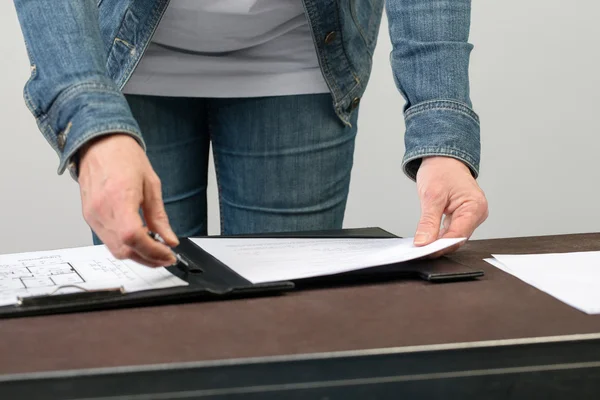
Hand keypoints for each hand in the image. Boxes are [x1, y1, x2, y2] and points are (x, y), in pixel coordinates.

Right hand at [77, 134, 177, 266]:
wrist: (99, 143)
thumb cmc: (124, 156)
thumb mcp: (152, 184)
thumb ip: (159, 217)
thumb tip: (169, 239)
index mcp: (119, 197)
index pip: (133, 237)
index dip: (152, 251)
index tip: (167, 254)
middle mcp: (101, 210)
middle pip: (124, 249)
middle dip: (148, 258)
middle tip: (165, 256)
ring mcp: (92, 215)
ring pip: (115, 249)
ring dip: (137, 254)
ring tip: (155, 248)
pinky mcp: (89, 217)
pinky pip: (107, 240)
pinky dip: (125, 245)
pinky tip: (139, 239)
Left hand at [413, 156, 488, 255]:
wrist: (443, 158)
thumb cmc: (441, 169)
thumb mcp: (431, 195)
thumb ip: (428, 222)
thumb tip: (423, 242)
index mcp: (475, 206)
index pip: (458, 235)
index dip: (440, 246)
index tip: (423, 252)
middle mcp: (477, 213)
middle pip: (457, 238)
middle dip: (438, 246)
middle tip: (419, 251)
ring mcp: (471, 215)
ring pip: (454, 236)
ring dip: (438, 242)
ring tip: (421, 246)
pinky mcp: (463, 216)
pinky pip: (451, 231)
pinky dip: (439, 235)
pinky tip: (428, 238)